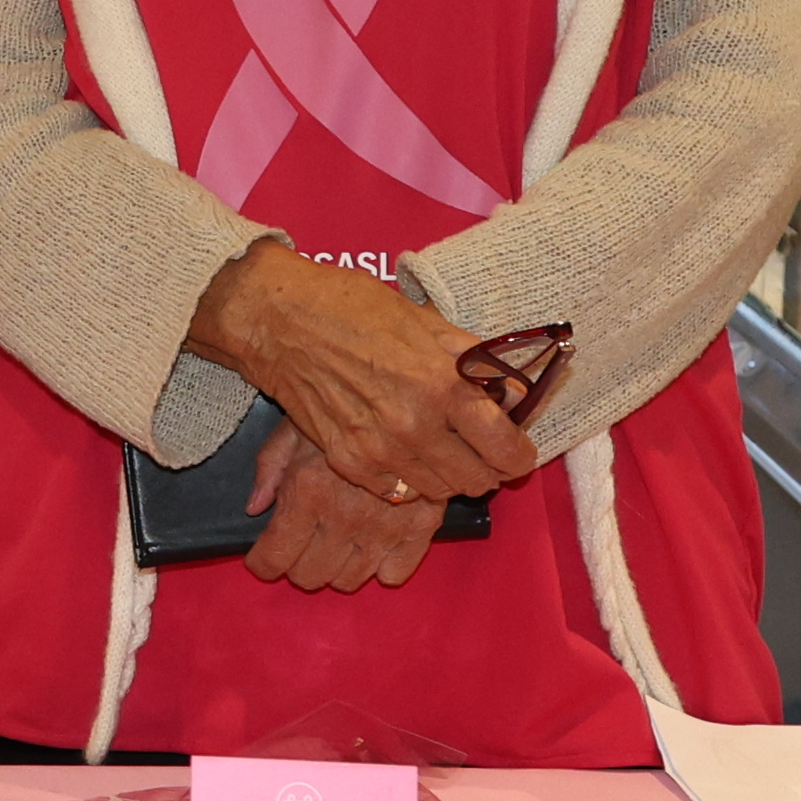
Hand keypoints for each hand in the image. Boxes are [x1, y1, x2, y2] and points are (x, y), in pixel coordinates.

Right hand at [185, 239, 544, 510]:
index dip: (518, 456)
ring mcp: (380, 449)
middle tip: (480, 451)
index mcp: (443, 383)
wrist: (281, 321)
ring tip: (441, 450)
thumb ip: (471, 360)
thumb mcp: (426, 321)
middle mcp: (416, 424)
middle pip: (476, 479)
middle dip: (487, 468)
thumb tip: (508, 390)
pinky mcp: (348, 461)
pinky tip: (403, 452)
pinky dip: (408, 479)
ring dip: (448, 476)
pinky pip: (397, 492)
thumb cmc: (353, 308)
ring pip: (438, 490)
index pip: (503, 444)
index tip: (517, 454)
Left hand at [245, 426, 444, 593]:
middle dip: (297, 563)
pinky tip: (374, 543)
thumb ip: (270, 468)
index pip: (274, 558)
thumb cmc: (344, 408)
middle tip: (303, 542)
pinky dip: (381, 567)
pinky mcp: (422, 528)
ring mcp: (386, 527)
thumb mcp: (294, 426)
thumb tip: (254, 508)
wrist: (411, 396)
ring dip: (337, 567)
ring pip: (349, 581)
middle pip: (310, 576)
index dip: (262, 563)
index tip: (264, 557)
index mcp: (308, 491)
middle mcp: (345, 517)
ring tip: (338, 541)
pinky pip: (393, 575)